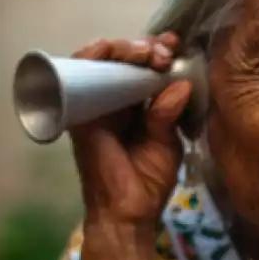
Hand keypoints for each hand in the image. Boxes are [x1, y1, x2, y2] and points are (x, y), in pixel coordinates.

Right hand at [68, 32, 191, 234]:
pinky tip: (110, 50)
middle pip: (123, 59)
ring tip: (147, 54)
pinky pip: (78, 73)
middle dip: (146, 47)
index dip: (158, 52)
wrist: (127, 212)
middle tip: (165, 51)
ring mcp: (93, 104)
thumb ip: (170, 114)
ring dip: (124, 48)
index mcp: (137, 107)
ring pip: (101, 60)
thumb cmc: (147, 182)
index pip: (144, 68)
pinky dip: (92, 55)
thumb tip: (180, 85)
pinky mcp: (77, 111)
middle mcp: (113, 101)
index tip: (177, 46)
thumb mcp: (168, 143)